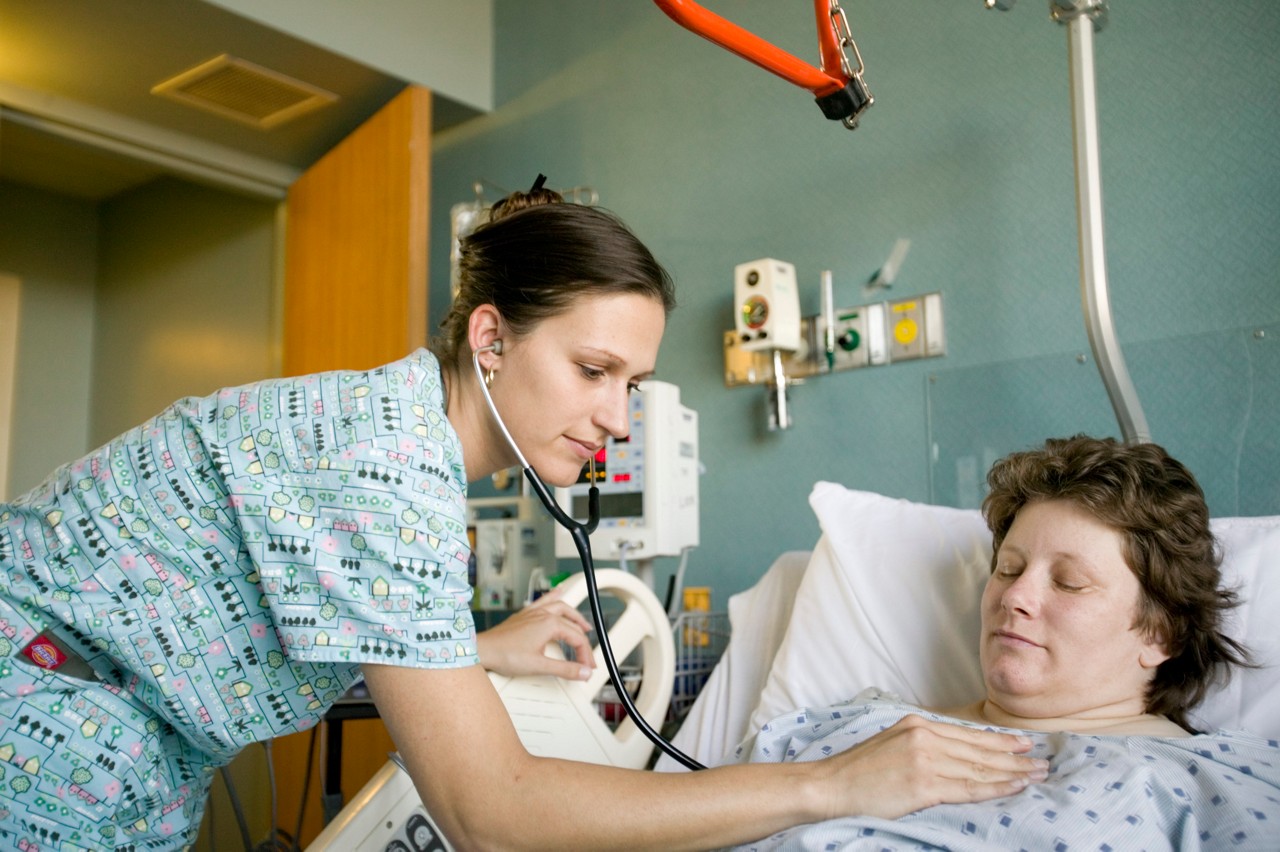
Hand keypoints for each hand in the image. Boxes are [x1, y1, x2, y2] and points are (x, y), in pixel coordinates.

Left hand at [476, 588, 595, 679]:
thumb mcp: (539, 665)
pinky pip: (543, 601)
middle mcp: (543, 615)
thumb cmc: (505, 655)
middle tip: (587, 654)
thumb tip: (583, 672)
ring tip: (583, 623)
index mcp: (550, 624)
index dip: (585, 655)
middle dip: (582, 641)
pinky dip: (553, 596)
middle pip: (572, 625)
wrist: (482, 650)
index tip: (586, 668)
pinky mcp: (524, 615)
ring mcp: (533, 613)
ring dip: (574, 615)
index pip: (577, 639)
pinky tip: (557, 592)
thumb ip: (565, 669)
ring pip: (560, 608)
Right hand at [818, 714, 1048, 820]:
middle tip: (1042, 760)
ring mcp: (926, 760)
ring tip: (1036, 775)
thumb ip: (923, 744)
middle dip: (1014, 756)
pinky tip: (1014, 787)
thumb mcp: (892, 744)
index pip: (968, 734)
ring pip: (980, 768)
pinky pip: (969, 788)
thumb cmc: (858, 770)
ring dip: (1013, 772)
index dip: (999, 740)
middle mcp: (925, 737)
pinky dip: (996, 787)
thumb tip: (954, 754)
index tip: (1023, 744)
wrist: (831, 785)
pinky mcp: (924, 785)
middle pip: (980, 749)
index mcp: (917, 724)